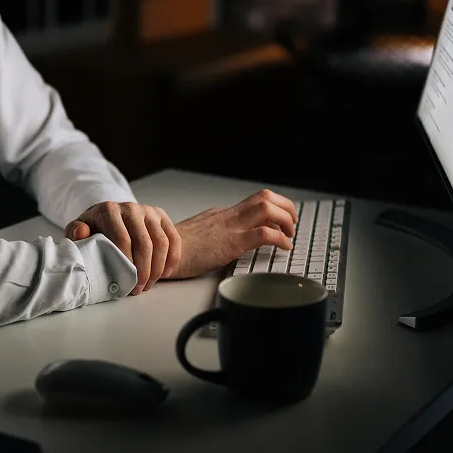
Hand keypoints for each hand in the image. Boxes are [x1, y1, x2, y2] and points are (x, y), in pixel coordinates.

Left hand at [65, 201, 181, 293]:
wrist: (111, 216)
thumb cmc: (95, 228)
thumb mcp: (80, 229)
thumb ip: (75, 232)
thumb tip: (82, 233)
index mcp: (109, 210)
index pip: (122, 239)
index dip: (126, 264)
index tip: (125, 282)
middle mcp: (131, 208)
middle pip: (144, 243)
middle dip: (143, 271)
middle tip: (138, 288)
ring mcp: (149, 211)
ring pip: (161, 243)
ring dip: (157, 268)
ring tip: (149, 284)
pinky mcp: (162, 216)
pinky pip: (173, 239)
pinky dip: (172, 259)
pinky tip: (164, 273)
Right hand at [167, 189, 297, 279]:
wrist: (160, 255)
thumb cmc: (174, 252)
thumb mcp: (198, 238)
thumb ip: (213, 236)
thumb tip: (224, 243)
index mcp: (220, 214)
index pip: (253, 204)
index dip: (273, 210)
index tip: (281, 222)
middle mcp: (227, 215)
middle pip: (264, 197)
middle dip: (285, 206)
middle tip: (293, 222)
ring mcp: (230, 227)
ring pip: (267, 208)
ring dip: (286, 218)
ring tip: (291, 233)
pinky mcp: (231, 242)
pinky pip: (264, 233)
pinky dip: (280, 238)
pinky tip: (284, 246)